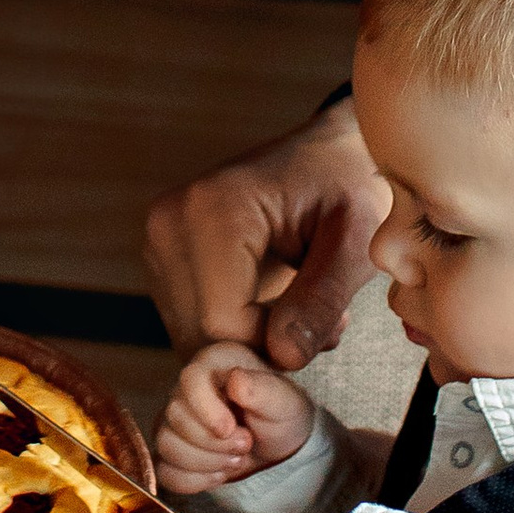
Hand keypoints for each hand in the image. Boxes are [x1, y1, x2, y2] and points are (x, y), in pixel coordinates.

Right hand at [143, 98, 386, 371]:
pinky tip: (273, 306)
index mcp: (214, 210)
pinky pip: (190, 323)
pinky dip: (233, 330)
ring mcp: (158, 240)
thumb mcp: (356, 241)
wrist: (325, 154)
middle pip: (200, 335)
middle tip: (323, 323)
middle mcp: (169, 223)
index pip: (222, 323)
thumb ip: (322, 300)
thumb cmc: (347, 188)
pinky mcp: (161, 256)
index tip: (328, 329)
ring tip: (303, 309)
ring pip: (193, 336)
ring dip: (250, 341)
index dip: (276, 348)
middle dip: (264, 347)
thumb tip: (283, 358)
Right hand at [156, 347, 316, 497]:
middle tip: (246, 444)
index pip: (190, 379)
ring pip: (166, 445)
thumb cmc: (281, 415)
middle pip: (174, 416)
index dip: (206, 409)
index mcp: (213, 365)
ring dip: (206, 462)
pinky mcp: (172, 451)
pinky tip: (218, 473)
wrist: (278, 447)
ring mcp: (175, 422)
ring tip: (236, 459)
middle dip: (214, 442)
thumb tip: (235, 380)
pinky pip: (165, 471)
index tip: (231, 428)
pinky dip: (195, 480)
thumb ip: (264, 390)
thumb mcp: (285, 402)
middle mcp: (186, 390)